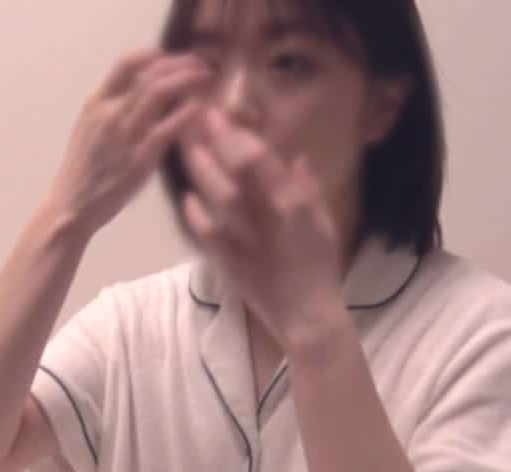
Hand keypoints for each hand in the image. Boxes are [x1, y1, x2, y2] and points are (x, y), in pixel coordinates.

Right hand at [46, 48, 213, 239]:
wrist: (71, 207)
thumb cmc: (84, 171)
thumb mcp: (89, 130)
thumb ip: (111, 109)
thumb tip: (139, 92)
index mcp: (95, 104)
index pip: (125, 63)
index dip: (153, 55)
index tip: (172, 58)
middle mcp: (109, 114)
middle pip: (149, 72)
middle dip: (180, 63)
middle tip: (201, 65)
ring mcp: (124, 136)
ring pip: (158, 91)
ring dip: (187, 79)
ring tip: (206, 79)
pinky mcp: (139, 160)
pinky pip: (167, 128)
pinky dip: (187, 112)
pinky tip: (201, 108)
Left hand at [180, 106, 347, 342]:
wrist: (307, 318)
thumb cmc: (319, 269)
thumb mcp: (323, 224)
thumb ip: (308, 190)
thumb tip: (295, 158)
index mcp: (295, 204)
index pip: (262, 159)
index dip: (238, 133)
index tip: (221, 113)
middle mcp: (271, 216)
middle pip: (238, 170)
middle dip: (216, 141)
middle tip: (195, 117)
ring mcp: (249, 239)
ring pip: (221, 196)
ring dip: (203, 170)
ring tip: (189, 148)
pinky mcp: (231, 263)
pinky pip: (209, 235)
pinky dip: (197, 215)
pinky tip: (187, 198)